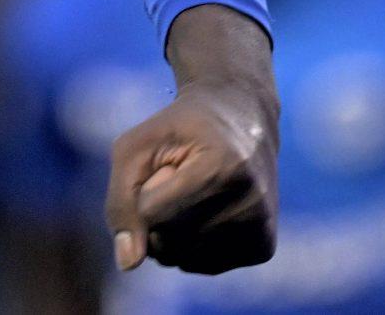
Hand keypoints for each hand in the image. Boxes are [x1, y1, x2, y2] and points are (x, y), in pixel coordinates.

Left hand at [104, 4, 278, 274]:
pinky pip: (203, 265)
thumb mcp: (135, 147)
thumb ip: (121, 202)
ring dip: (169, 232)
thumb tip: (128, 265)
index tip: (165, 161)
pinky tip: (205, 212)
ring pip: (183, 260)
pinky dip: (190, 245)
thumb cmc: (177, 132)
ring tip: (191, 195)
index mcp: (223, 167)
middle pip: (167, 239)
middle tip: (177, 178)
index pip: (151, 212)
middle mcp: (250, 202)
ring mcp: (261, 229)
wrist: (241, 120)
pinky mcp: (263, 248)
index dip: (140, 190)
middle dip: (153, 214)